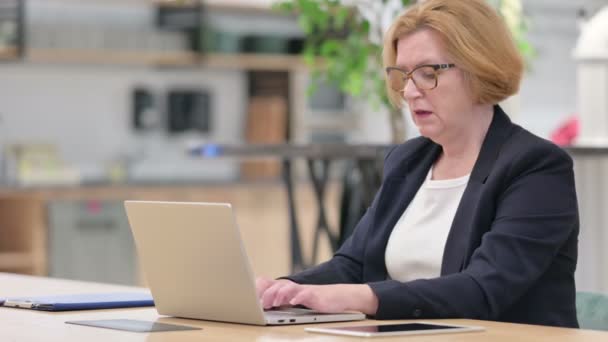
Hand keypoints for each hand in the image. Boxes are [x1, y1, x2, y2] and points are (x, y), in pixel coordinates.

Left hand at [256, 276, 377, 314]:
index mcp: (287, 288)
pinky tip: (293, 302)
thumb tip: (262, 305)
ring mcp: (303, 290)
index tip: (250, 299)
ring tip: (273, 303)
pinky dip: (298, 297)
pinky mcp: (314, 294)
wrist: (339, 297)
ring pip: (288, 288)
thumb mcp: (296, 301)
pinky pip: (304, 294)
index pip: (268, 283)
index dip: (258, 289)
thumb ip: (281, 300)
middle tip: (259, 305)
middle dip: (265, 295)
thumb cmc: (316, 300)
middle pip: (275, 286)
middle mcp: (293, 287)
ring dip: (279, 295)